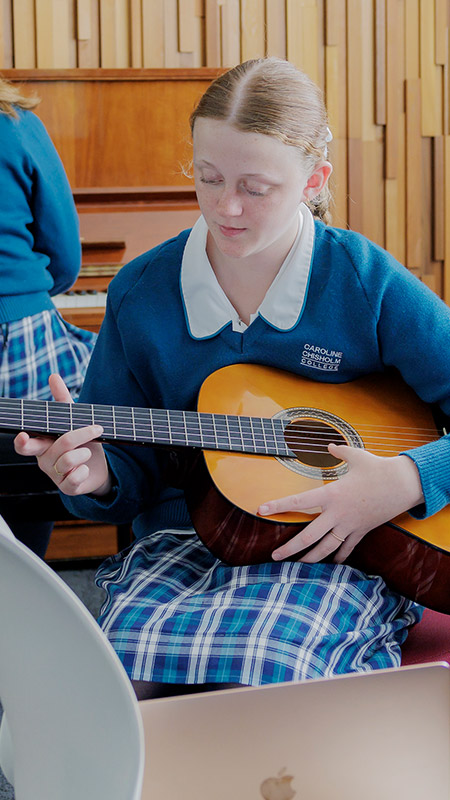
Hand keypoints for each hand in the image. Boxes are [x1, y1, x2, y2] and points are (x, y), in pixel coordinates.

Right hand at [14, 374, 111, 496]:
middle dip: (74, 438)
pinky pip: (75, 478)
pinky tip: (86, 468)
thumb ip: (62, 400)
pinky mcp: (67, 487)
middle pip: (55, 448)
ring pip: (70, 459)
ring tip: (89, 451)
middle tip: (92, 431)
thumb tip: (53, 376)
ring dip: (86, 451)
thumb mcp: (74, 421)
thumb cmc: (81, 443)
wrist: (97, 468)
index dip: (21, 442)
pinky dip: (85, 470)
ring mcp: (55, 475)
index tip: (22, 435)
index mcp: (42, 444)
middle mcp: (44, 460)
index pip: (24, 445)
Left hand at [258, 443, 423, 562]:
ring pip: (327, 548)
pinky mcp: (362, 531)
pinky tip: (332, 563)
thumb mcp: (356, 455)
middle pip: (310, 535)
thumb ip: (338, 451)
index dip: (279, 505)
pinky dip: (339, 556)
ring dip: (311, 558)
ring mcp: (350, 525)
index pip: (299, 501)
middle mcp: (338, 513)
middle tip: (275, 556)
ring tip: (298, 565)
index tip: (262, 510)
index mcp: (332, 494)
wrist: (403, 485)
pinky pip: (347, 548)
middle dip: (291, 548)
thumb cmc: (378, 468)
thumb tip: (329, 445)